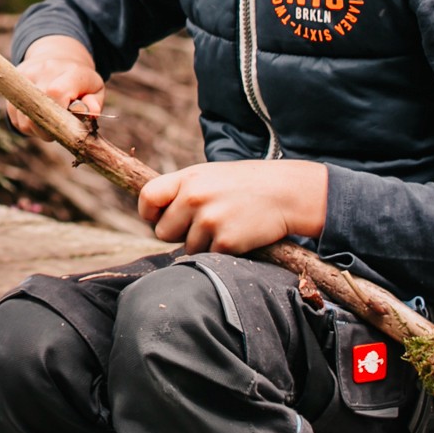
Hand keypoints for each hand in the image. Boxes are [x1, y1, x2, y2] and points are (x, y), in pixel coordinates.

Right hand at [8, 35, 102, 134]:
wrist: (55, 56)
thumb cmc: (79, 80)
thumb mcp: (95, 87)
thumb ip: (95, 102)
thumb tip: (91, 112)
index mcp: (69, 70)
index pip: (56, 92)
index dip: (59, 115)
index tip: (66, 126)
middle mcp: (43, 70)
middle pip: (38, 109)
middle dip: (49, 129)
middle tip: (60, 129)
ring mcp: (23, 78)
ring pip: (25, 119)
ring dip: (37, 129)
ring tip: (50, 121)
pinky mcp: (11, 88)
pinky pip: (16, 119)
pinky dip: (28, 125)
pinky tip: (38, 117)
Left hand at [138, 159, 329, 253]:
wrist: (286, 192)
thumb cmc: (246, 184)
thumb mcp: (210, 175)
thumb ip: (183, 190)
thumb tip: (154, 215)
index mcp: (188, 178)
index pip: (148, 197)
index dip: (149, 213)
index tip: (157, 218)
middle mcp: (194, 198)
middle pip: (163, 231)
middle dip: (179, 233)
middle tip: (203, 224)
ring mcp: (209, 220)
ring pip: (187, 248)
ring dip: (203, 244)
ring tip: (226, 225)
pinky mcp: (226, 242)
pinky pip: (209, 257)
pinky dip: (221, 252)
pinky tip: (238, 234)